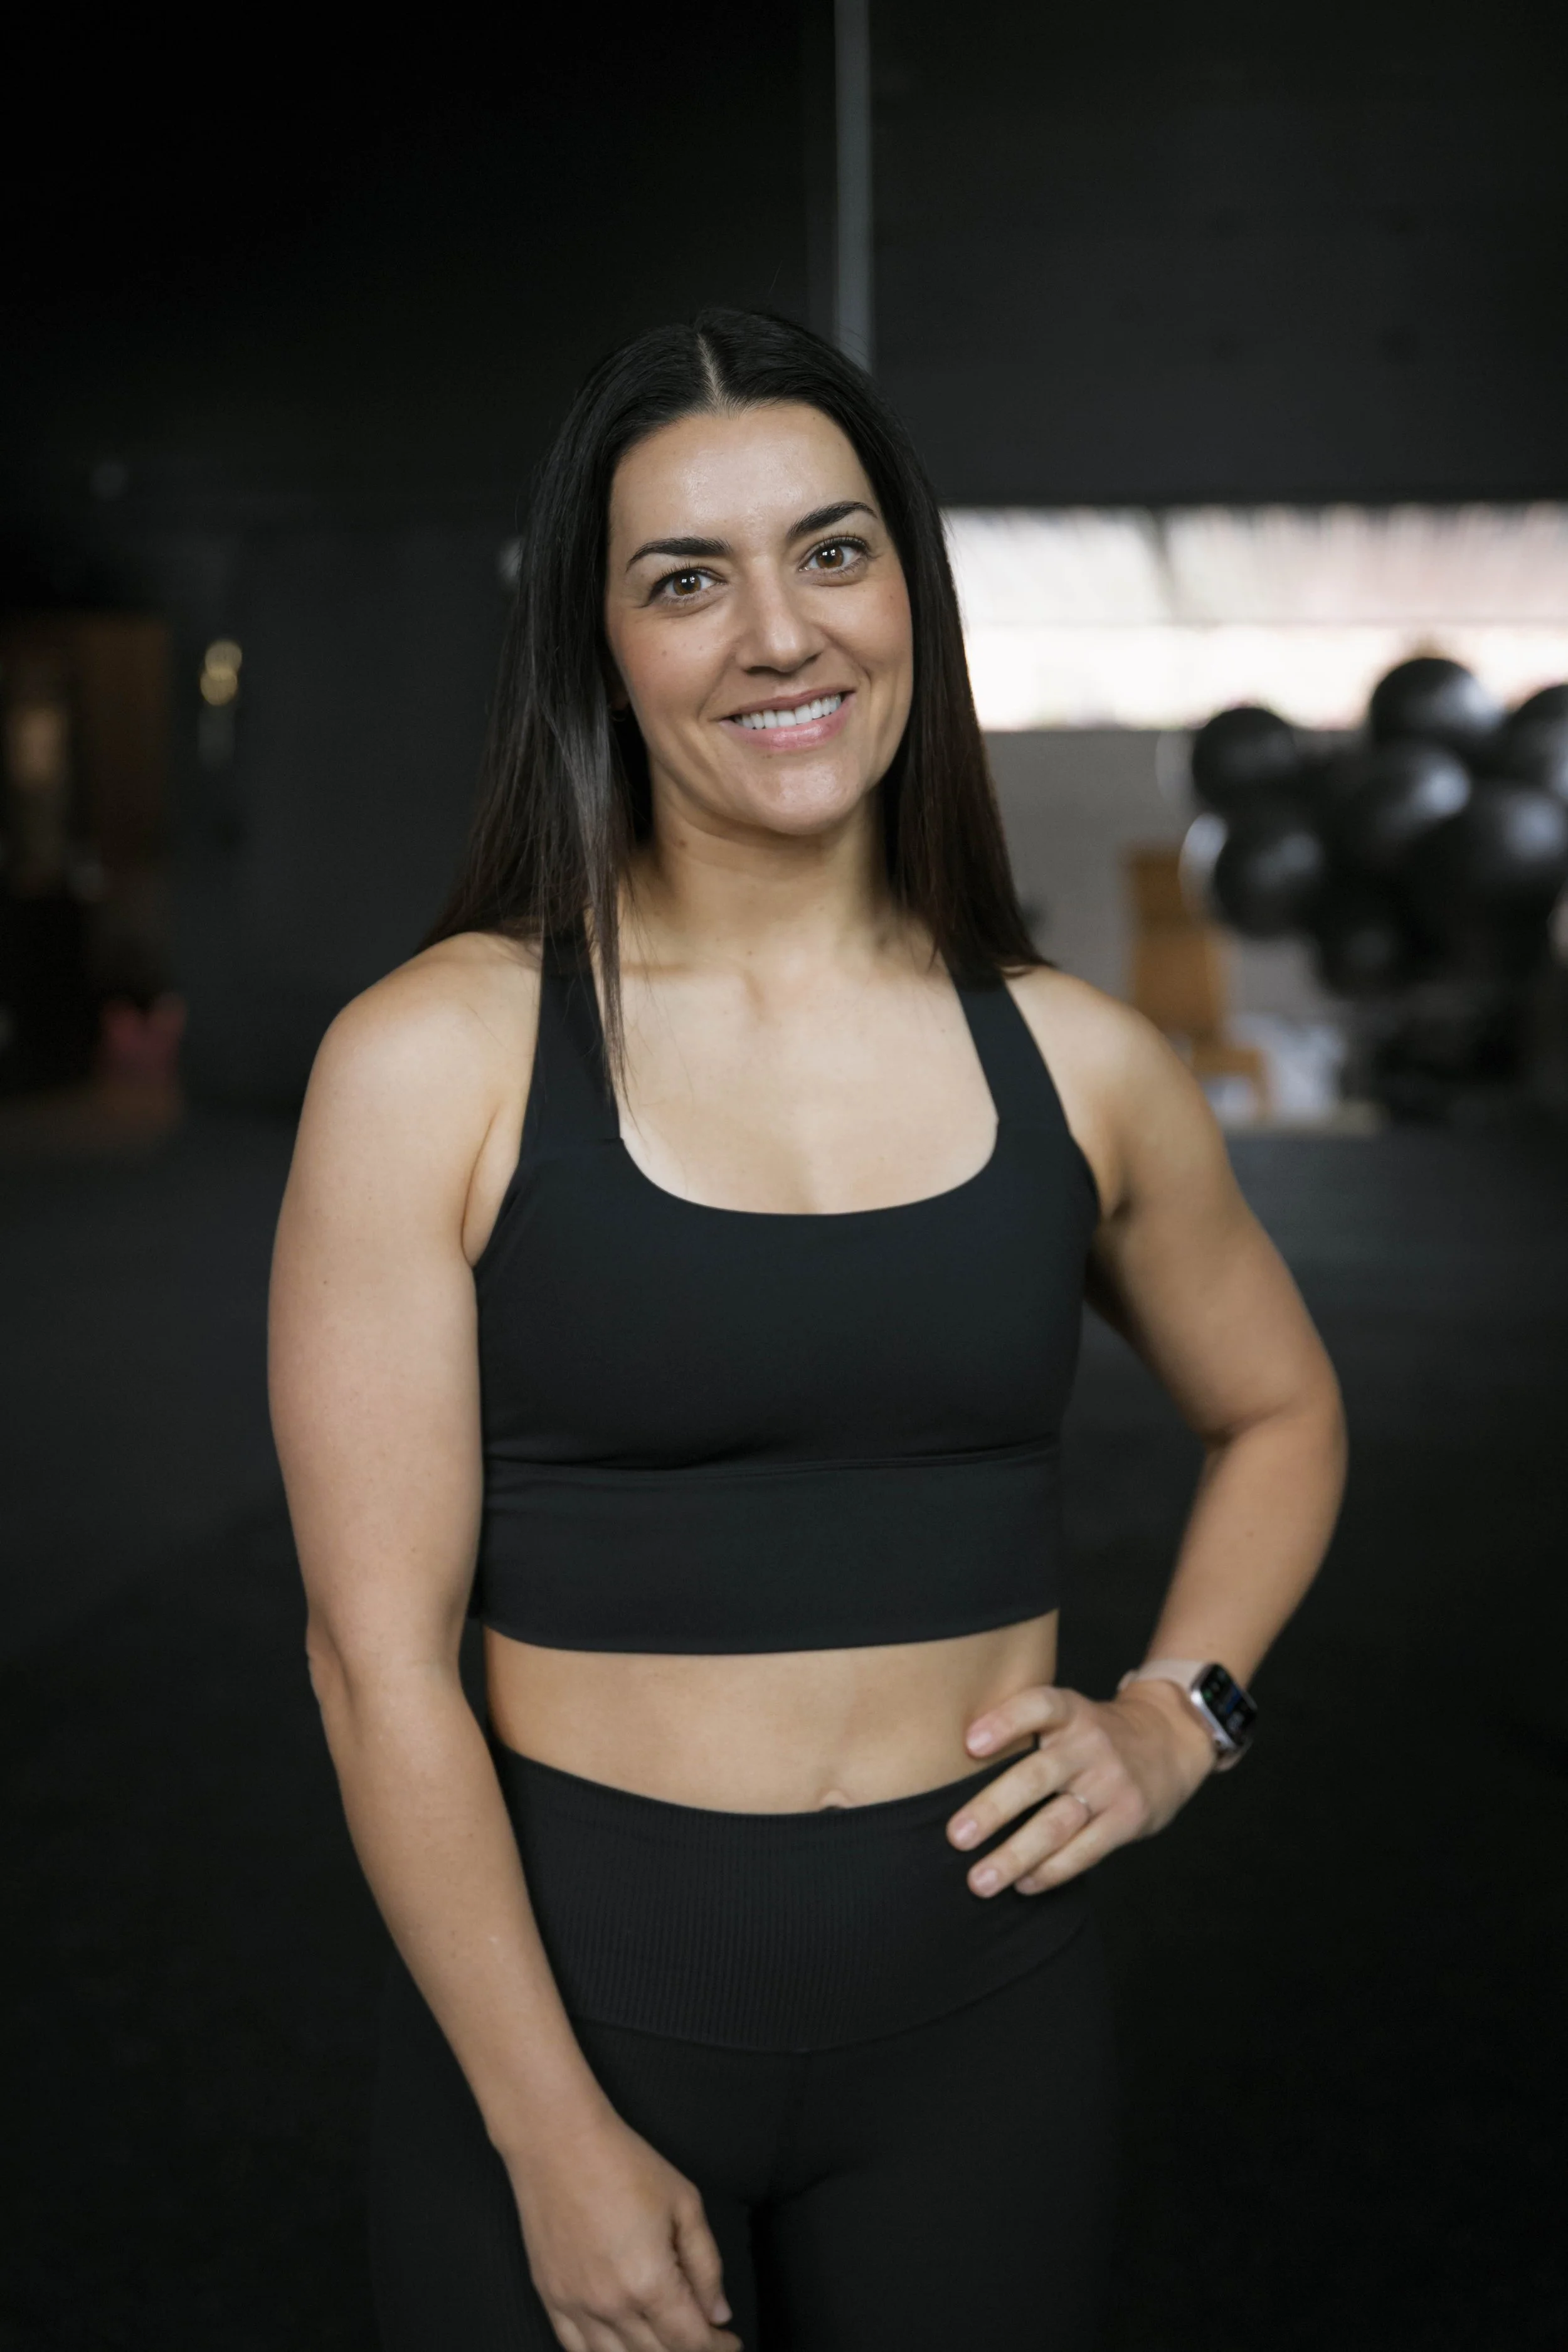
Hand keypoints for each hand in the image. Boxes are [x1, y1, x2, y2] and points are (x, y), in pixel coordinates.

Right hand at [508, 2107, 741, 2351]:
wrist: (558, 2141)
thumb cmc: (623, 2162)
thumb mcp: (684, 2204)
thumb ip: (706, 2265)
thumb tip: (718, 2313)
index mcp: (648, 2280)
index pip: (690, 2340)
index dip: (717, 2346)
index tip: (730, 2340)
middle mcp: (610, 2304)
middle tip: (706, 2339)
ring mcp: (575, 2305)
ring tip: (667, 2341)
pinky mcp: (551, 2298)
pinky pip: (576, 2349)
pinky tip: (623, 2346)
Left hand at [946, 1679, 1216, 1896]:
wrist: (1170, 1741)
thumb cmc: (1094, 1734)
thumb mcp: (1069, 1715)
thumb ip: (1026, 1731)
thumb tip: (951, 1761)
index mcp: (1071, 1712)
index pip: (1039, 1706)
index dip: (1005, 1722)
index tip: (970, 1744)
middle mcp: (1091, 1745)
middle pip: (1037, 1777)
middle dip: (993, 1809)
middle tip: (956, 1837)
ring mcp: (1111, 1784)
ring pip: (1057, 1824)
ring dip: (1015, 1856)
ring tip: (980, 1880)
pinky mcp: (1128, 1818)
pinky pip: (1084, 1851)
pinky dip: (1050, 1872)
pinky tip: (1022, 1885)